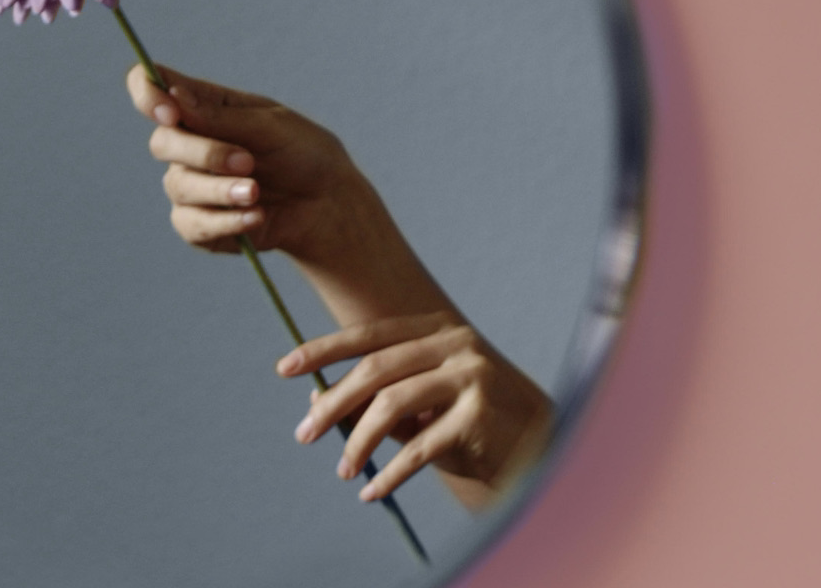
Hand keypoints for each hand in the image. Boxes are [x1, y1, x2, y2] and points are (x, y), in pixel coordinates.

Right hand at [124, 64, 444, 319]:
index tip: (169, 111)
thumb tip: (173, 96)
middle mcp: (188, 144)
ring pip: (178, 186)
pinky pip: (192, 225)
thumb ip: (221, 115)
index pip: (149, 89)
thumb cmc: (303, 152)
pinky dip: (226, 222)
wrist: (328, 204)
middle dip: (204, 153)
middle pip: (162, 142)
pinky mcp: (198, 225)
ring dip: (220, 191)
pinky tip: (258, 218)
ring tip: (257, 194)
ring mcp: (190, 185)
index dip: (147, 95)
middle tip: (248, 161)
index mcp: (201, 106)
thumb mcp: (271, 125)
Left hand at [279, 311, 553, 509]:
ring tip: (341, 469)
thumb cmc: (466, 421)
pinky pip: (420, 448)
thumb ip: (373, 399)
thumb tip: (314, 400)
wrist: (535, 444)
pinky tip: (370, 492)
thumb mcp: (418, 405)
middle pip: (374, 369)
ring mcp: (470, 377)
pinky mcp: (479, 416)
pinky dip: (390, 474)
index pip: (368, 335)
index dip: (323, 350)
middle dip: (332, 403)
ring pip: (392, 406)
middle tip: (303, 433)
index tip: (284, 367)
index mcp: (435, 330)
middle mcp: (454, 345)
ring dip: (358, 442)